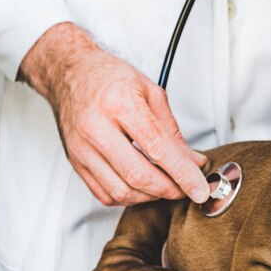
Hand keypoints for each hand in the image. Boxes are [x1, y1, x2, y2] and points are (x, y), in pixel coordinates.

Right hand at [18, 22, 209, 205]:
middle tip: (186, 188)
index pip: (158, 149)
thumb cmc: (109, 77)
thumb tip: (192, 161)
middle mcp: (96, 128)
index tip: (199, 188)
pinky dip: (129, 197)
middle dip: (169, 189)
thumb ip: (173, 131)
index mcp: (119, 105)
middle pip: (138, 175)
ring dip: (150, 196)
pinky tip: (142, 188)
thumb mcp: (150, 92)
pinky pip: (104, 193)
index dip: (183, 174)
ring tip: (166, 187)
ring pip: (121, 191)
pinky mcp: (75, 162)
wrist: (71, 73)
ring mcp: (82, 148)